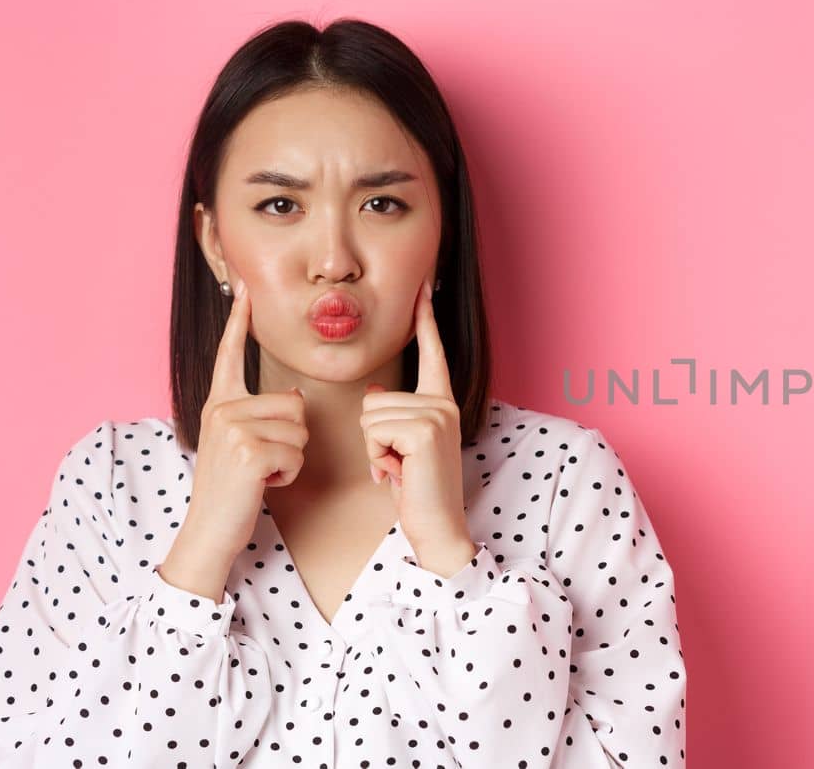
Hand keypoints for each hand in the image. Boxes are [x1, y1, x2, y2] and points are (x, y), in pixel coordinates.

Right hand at [183, 279, 308, 559]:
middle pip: (294, 404)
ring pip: (299, 429)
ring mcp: (232, 427)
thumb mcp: (241, 445)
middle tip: (261, 462)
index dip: (239, 321)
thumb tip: (293, 398)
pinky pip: (296, 452)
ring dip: (291, 458)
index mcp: (219, 403)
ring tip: (261, 473)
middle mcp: (221, 408)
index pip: (230, 354)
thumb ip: (260, 416)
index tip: (244, 287)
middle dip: (292, 439)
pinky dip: (289, 474)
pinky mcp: (247, 450)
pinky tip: (264, 483)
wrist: (210, 530)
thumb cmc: (233, 489)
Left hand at [361, 277, 467, 549]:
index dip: (425, 321)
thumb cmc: (418, 492)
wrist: (438, 527)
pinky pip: (374, 431)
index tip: (423, 287)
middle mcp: (443, 404)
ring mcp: (437, 415)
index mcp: (441, 404)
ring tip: (399, 470)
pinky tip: (399, 474)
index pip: (432, 355)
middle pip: (375, 399)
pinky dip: (377, 458)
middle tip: (398, 465)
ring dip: (374, 450)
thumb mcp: (401, 449)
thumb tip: (373, 396)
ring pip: (370, 416)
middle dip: (374, 438)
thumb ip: (392, 418)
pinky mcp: (425, 430)